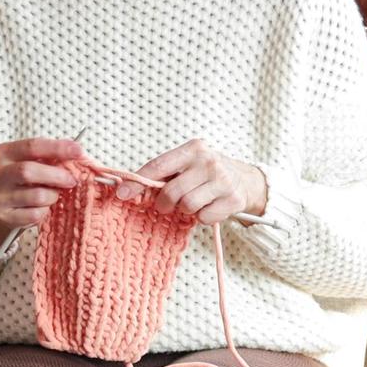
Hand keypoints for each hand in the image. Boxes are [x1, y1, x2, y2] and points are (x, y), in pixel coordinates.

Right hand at [0, 136, 85, 251]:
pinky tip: (42, 208)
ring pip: (36, 196)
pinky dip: (44, 211)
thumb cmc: (23, 179)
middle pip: (28, 171)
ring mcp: (0, 196)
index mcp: (5, 153)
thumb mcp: (32, 162)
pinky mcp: (5, 216)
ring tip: (53, 195)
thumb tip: (77, 154)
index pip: (32, 146)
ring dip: (52, 196)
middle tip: (71, 180)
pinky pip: (34, 214)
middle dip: (55, 175)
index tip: (78, 151)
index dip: (57, 148)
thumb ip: (51, 157)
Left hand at [115, 139, 266, 224]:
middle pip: (171, 192)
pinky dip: (202, 217)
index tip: (121, 194)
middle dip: (164, 203)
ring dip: (185, 210)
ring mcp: (223, 181)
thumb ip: (162, 173)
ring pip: (187, 206)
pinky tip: (208, 207)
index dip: (137, 182)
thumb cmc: (205, 172)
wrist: (245, 179)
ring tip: (193, 202)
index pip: (158, 166)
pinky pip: (204, 218)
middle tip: (167, 204)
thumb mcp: (186, 164)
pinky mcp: (233, 200)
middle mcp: (209, 162)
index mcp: (193, 149)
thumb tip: (126, 188)